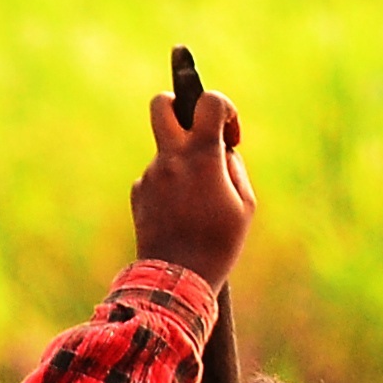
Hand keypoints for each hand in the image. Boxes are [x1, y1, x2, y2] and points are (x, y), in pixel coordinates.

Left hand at [130, 78, 251, 289]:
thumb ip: (234, 166)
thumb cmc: (218, 244)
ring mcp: (149, 175)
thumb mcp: (245, 204)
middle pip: (161, 103)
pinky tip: (181, 215)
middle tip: (193, 129)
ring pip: (165, 150)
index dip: (225, 109)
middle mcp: (170, 159)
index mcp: (201, 155)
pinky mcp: (138, 194)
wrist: (176, 280)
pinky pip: (157, 178)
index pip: (209, 101)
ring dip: (182, 163)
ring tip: (198, 202)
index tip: (230, 135)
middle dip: (178, 104)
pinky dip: (170, 187)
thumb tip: (223, 150)